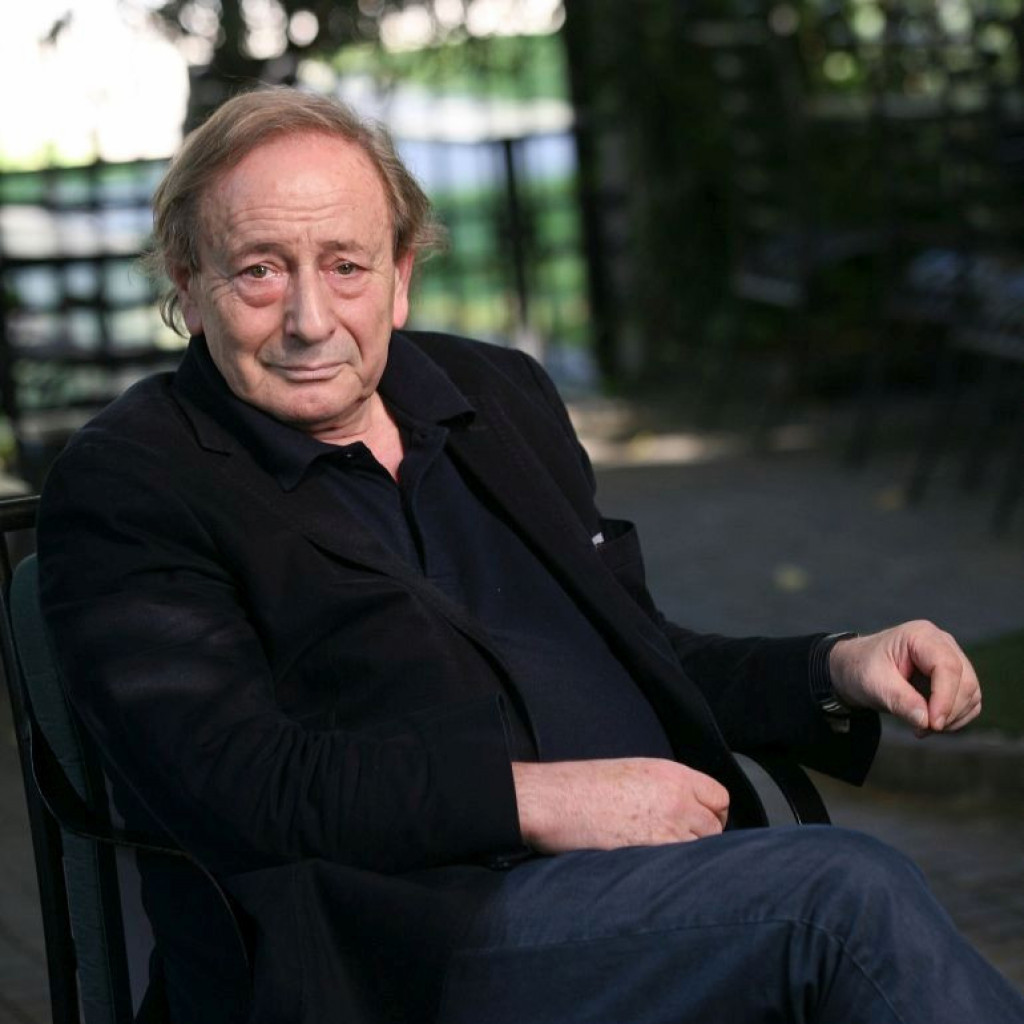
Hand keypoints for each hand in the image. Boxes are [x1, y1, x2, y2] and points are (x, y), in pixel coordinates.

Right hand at [511, 757, 729, 853]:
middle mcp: (677, 798)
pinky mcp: (654, 853)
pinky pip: (680, 866)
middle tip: (676, 845)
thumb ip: (664, 788)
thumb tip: (681, 809)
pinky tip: (651, 867)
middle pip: (715, 828)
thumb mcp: (632, 772)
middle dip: (701, 838)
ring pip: (700, 850)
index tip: (699, 823)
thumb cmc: (582, 785)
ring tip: (659, 857)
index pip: (720, 797)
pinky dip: (672, 870)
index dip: (712, 813)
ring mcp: (668, 827)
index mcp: (671, 774)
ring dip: (686, 856)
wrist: (555, 799)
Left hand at [829, 621, 981, 735]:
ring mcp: (953, 659)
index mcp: (921, 636)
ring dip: (952, 718)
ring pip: (971, 693)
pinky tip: (929, 723)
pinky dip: (955, 718)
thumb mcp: (873, 684)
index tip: (933, 724)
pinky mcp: (956, 678)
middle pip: (965, 681)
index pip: (947, 666)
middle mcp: (943, 644)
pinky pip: (969, 702)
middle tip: (921, 729)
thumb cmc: (863, 669)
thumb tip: (927, 721)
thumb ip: (900, 700)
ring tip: (921, 727)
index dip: (945, 698)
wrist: (858, 669)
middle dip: (948, 711)